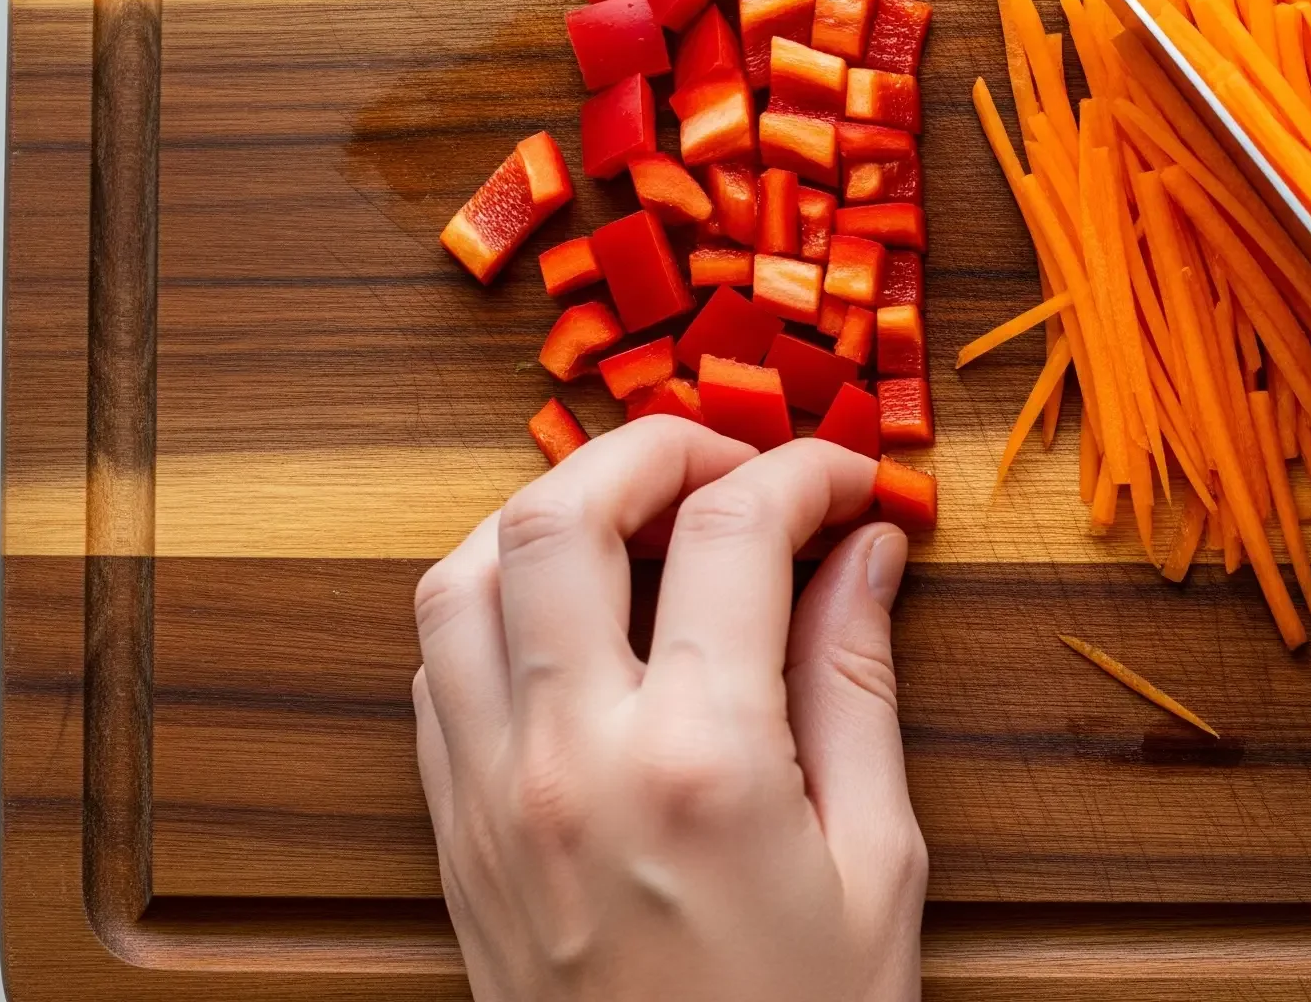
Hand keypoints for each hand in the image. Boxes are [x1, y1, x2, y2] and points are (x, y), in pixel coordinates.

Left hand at [412, 417, 925, 1001]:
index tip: (849, 480)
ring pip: (461, 575)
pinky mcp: (451, 833)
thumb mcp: (875, 863)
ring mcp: (490, 794)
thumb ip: (858, 686)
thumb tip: (865, 554)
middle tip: (736, 462)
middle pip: (562, 512)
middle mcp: (569, 757)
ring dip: (549, 512)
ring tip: (639, 519)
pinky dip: (494, 602)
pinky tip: (576, 617)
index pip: (732, 530)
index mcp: (700, 761)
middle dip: (656, 448)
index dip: (802, 472)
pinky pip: (435, 667)